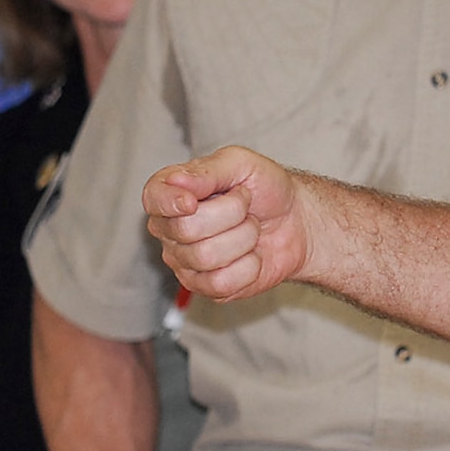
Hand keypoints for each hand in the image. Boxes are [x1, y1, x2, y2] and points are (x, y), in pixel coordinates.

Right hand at [143, 147, 312, 300]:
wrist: (296, 221)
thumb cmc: (266, 189)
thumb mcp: (241, 164)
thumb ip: (208, 170)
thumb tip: (176, 180)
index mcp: (172, 192)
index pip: (153, 198)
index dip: (171, 201)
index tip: (194, 201)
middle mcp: (171, 229)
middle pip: (186, 229)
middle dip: (231, 213)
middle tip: (245, 205)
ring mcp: (185, 261)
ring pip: (206, 257)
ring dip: (244, 238)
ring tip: (250, 228)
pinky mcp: (206, 287)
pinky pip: (220, 283)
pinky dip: (248, 266)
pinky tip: (251, 255)